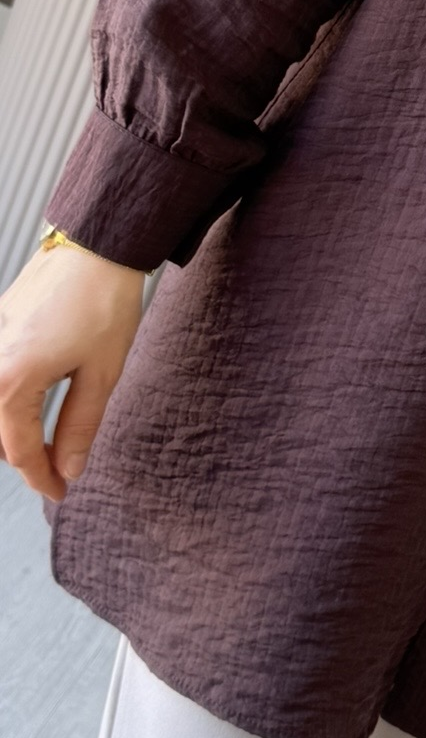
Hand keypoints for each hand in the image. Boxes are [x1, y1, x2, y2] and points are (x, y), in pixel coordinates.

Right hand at [0, 246, 145, 500]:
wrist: (96, 245)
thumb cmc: (103, 303)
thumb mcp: (101, 373)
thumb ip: (79, 426)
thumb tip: (69, 468)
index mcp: (13, 381)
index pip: (19, 450)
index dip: (42, 478)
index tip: (60, 492)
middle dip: (21, 457)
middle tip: (54, 471)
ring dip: (9, 431)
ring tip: (42, 443)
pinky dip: (5, 401)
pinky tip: (27, 406)